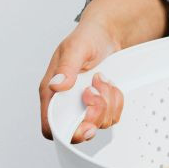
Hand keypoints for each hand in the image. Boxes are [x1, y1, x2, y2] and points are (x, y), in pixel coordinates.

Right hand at [39, 20, 123, 142]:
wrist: (107, 35)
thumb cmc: (87, 38)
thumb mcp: (76, 48)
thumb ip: (66, 68)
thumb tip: (56, 86)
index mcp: (52, 93)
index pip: (51, 127)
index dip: (67, 132)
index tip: (85, 123)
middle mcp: (67, 102)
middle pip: (79, 130)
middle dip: (94, 113)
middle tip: (96, 91)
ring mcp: (85, 104)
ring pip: (100, 123)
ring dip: (108, 102)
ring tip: (103, 79)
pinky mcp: (102, 104)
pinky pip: (113, 115)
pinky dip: (117, 101)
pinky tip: (112, 85)